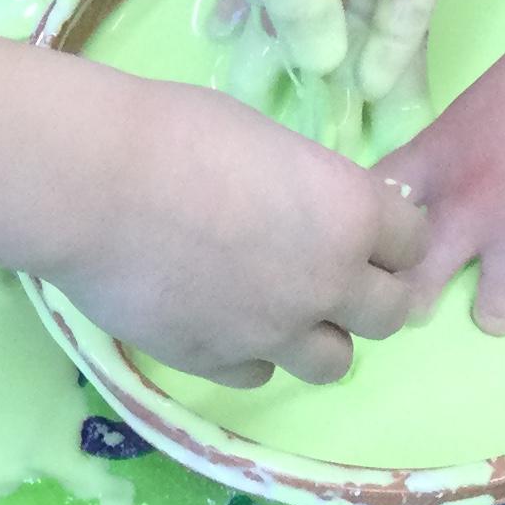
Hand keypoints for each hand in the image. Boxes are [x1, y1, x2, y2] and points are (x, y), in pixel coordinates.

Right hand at [40, 76, 427, 386]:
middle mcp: (327, 282)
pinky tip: (222, 318)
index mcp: (350, 213)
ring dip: (317, 335)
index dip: (389, 234)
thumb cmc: (175, 131)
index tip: (365, 228)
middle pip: (388, 314)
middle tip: (329, 271)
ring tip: (279, 306)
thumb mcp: (266, 139)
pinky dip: (252, 351)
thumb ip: (307, 186)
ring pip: (334, 362)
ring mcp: (274, 333)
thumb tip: (307, 207)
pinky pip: (260, 373)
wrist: (93, 184)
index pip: (411, 241)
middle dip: (367, 293)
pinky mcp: (218, 363)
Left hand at [376, 0, 504, 332]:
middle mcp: (471, 206)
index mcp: (436, 159)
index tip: (386, 250)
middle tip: (438, 294)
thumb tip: (443, 197)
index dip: (375, 243)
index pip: (375, 222)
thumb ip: (452, 158)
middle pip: (412, 294)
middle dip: (420, 302)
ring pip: (495, 317)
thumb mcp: (477, 104)